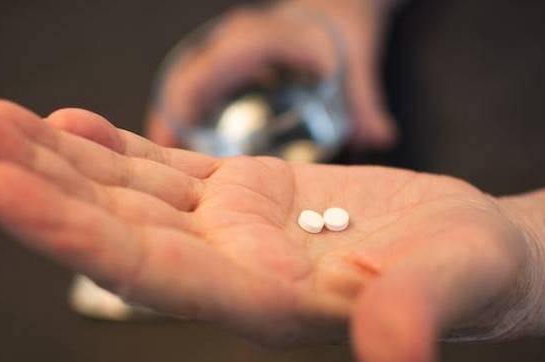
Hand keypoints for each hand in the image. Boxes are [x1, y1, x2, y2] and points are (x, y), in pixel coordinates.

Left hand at [0, 100, 537, 361]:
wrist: (473, 255)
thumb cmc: (471, 276)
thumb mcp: (456, 287)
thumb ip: (416, 316)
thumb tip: (393, 358)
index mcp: (261, 301)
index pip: (145, 270)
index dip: (64, 231)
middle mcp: (227, 268)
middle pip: (110, 224)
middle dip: (28, 180)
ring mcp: (230, 228)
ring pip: (123, 189)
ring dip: (50, 155)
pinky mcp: (244, 197)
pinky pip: (162, 171)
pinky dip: (110, 146)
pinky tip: (64, 122)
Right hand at [147, 0, 398, 147]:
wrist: (335, 8)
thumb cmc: (342, 35)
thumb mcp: (356, 65)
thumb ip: (366, 103)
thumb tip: (383, 139)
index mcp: (257, 40)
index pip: (210, 70)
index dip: (185, 104)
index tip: (172, 140)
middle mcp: (233, 40)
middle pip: (185, 79)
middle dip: (169, 119)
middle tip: (161, 163)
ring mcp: (224, 47)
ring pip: (183, 81)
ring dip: (172, 117)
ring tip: (164, 159)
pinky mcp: (223, 60)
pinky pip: (192, 83)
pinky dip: (184, 111)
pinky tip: (182, 142)